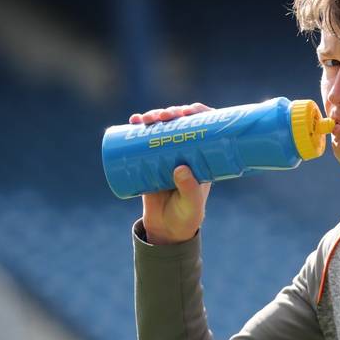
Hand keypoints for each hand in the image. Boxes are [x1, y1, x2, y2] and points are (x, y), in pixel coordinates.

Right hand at [129, 103, 213, 244]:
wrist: (166, 228)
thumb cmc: (187, 215)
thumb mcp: (192, 203)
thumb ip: (189, 188)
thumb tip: (180, 168)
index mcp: (203, 155)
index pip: (205, 127)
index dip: (199, 113)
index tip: (191, 110)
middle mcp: (186, 150)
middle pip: (181, 122)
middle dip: (172, 112)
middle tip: (165, 115)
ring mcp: (166, 153)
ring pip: (162, 127)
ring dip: (154, 115)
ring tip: (147, 118)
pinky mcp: (148, 160)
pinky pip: (143, 140)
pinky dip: (137, 128)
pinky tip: (133, 121)